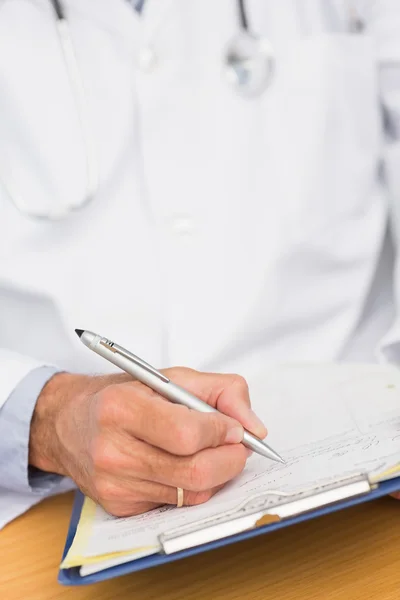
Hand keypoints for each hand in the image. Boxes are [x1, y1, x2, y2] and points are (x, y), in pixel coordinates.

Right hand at [29, 368, 266, 515]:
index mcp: (121, 408)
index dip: (222, 431)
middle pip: (194, 472)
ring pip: (191, 493)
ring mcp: (113, 485)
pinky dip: (192, 486)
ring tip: (212, 451)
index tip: (234, 427)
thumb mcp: (168, 376)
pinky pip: (176, 504)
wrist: (67, 423)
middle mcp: (112, 451)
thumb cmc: (121, 395)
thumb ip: (219, 391)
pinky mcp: (119, 507)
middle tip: (237, 446)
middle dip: (230, 460)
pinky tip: (182, 465)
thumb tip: (254, 426)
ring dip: (216, 473)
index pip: (187, 433)